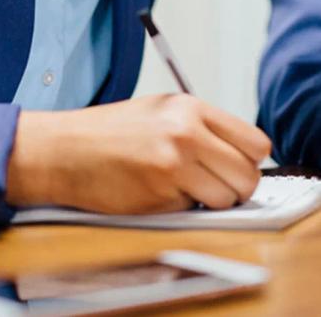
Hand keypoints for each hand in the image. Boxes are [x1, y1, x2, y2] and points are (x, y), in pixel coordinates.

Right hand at [6, 94, 271, 212]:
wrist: (64, 150)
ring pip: (225, 199)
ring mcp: (174, 166)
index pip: (256, 142)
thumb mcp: (162, 110)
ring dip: (211, 202)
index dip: (251, 161)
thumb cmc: (110, 131)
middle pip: (248, 176)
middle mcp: (187, 134)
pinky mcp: (159, 197)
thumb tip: (243, 153)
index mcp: (191, 108)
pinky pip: (192, 211)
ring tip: (185, 189)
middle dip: (237, 188)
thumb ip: (202, 126)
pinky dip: (181, 209)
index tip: (240, 167)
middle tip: (218, 187)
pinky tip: (157, 193)